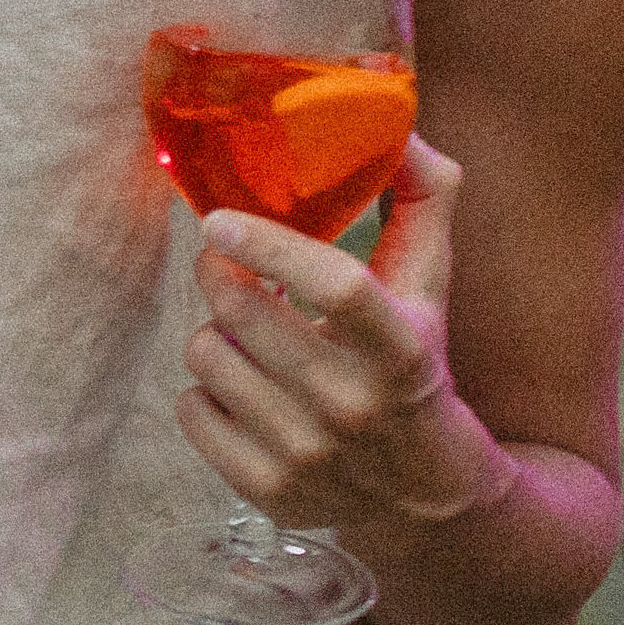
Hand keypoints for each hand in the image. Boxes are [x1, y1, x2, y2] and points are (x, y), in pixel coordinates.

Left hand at [176, 140, 512, 532]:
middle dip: (221, 273)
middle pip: (242, 313)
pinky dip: (206, 391)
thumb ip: (425, 196)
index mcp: (402, 346)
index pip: (334, 285)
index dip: (271, 246)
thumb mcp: (432, 285)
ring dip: (215, 332)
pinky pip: (191, 411)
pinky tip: (244, 388)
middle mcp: (355, 406)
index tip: (221, 217)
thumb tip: (402, 128)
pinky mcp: (268, 493)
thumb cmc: (417, 363)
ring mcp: (309, 456)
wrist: (430, 496)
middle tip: (227, 261)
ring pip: (206, 356)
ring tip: (248, 334)